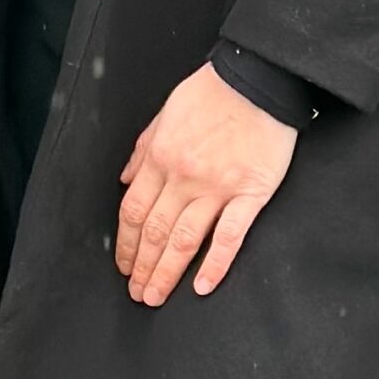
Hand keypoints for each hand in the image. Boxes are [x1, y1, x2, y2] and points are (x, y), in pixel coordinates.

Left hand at [116, 63, 297, 305]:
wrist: (255, 82)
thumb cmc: (209, 94)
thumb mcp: (163, 114)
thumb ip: (142, 150)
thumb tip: (124, 180)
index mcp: (159, 158)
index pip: (134, 210)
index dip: (126, 242)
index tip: (123, 264)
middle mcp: (183, 177)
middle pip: (155, 231)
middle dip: (142, 266)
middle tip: (136, 293)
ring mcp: (217, 188)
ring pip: (185, 239)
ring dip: (167, 272)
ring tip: (156, 296)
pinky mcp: (250, 195)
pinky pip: (230, 236)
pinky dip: (215, 264)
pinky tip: (201, 286)